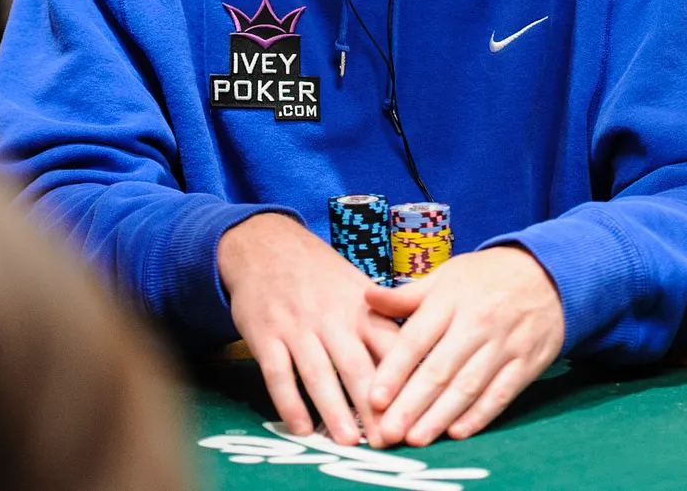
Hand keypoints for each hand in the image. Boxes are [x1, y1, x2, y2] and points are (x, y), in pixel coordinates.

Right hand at [219, 213, 399, 446]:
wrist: (265, 244)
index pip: (390, 347)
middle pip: (356, 366)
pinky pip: (278, 374)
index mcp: (362, 308)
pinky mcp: (266, 335)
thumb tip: (421, 357)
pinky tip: (301, 428)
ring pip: (318, 374)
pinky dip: (289, 402)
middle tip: (388, 440)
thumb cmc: (320, 274)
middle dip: (373, 407)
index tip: (419, 412)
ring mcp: (297, 327)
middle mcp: (332, 318)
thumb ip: (385, 322)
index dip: (405, 381)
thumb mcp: (358, 287)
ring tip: (349, 441)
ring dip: (334, 409)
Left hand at [364, 246, 564, 446]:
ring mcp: (505, 344)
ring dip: (440, 416)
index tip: (375, 398)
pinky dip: (479, 415)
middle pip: (440, 369)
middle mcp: (477, 322)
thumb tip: (367, 299)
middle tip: (390, 430)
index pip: (417, 338)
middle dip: (412, 404)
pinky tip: (457, 431)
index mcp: (451, 298)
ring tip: (416, 438)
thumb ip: (407, 295)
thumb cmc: (487, 277)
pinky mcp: (527, 363)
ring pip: (468, 386)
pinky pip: (501, 393)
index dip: (395, 370)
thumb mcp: (446, 276)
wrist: (548, 274)